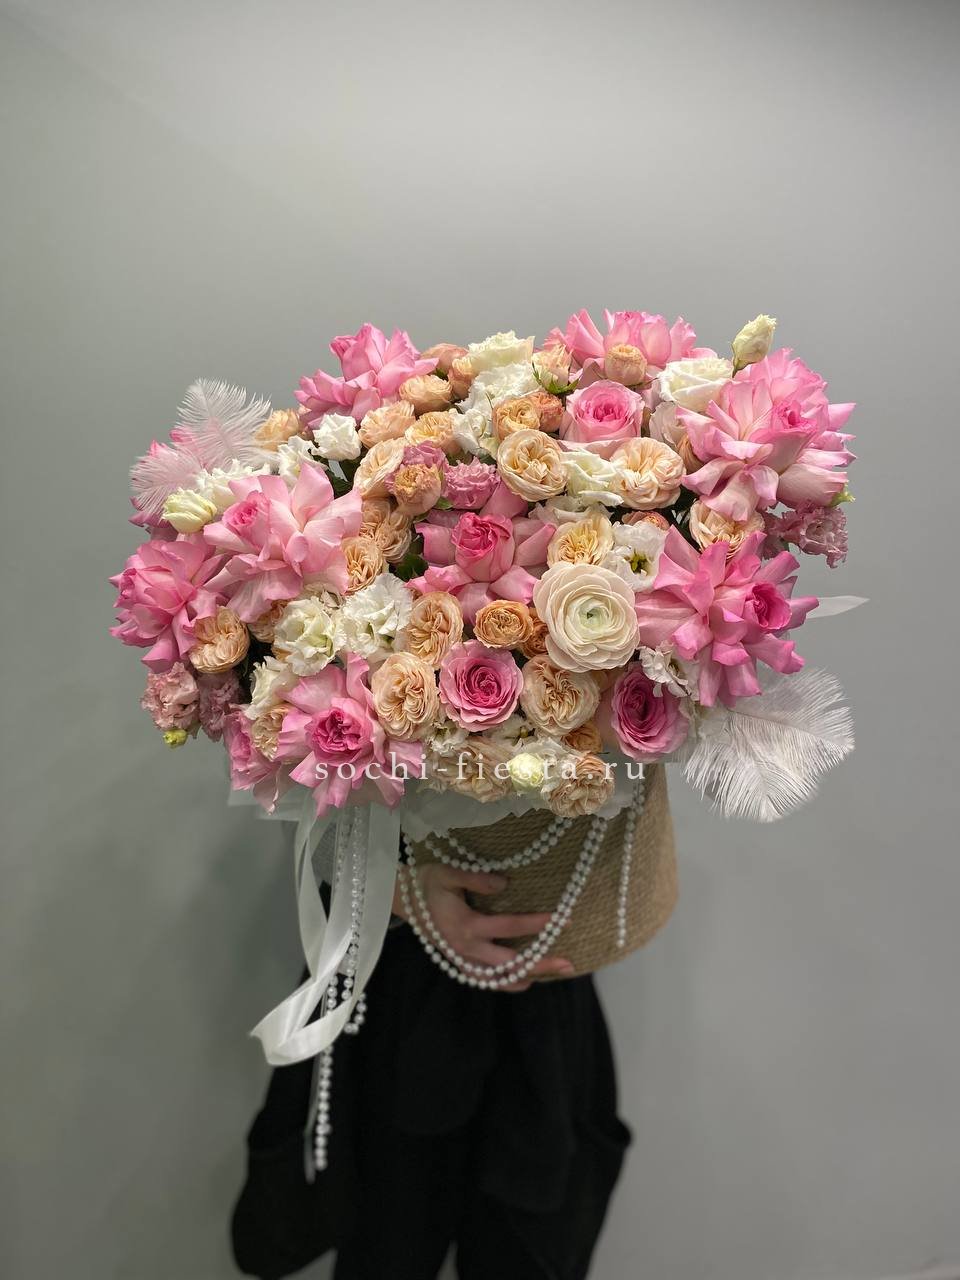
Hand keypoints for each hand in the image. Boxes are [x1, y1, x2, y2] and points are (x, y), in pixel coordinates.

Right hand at [393, 863, 573, 991]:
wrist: (402, 901)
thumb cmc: (427, 883)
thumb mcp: (448, 873)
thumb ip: (476, 878)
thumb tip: (505, 883)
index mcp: (466, 925)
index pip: (508, 927)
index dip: (535, 924)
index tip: (561, 919)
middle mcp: (466, 948)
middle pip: (510, 963)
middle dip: (540, 963)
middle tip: (568, 964)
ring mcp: (462, 959)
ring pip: (498, 978)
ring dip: (527, 977)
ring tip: (554, 975)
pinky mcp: (458, 963)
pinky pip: (485, 980)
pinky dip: (505, 983)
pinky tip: (524, 982)